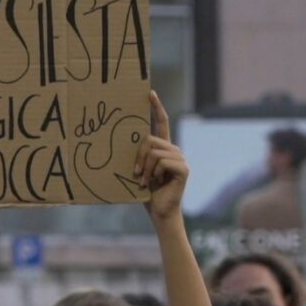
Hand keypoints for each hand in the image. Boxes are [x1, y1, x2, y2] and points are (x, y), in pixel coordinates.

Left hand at [136, 91, 186, 222]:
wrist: (159, 212)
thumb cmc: (146, 192)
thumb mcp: (138, 169)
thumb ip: (137, 154)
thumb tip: (122, 140)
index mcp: (163, 148)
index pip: (162, 123)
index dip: (156, 107)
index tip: (150, 93)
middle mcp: (174, 150)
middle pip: (150, 139)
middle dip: (138, 157)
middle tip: (136, 174)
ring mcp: (180, 159)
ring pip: (154, 152)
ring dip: (145, 169)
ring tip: (145, 181)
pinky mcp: (183, 169)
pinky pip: (162, 162)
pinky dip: (155, 173)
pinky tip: (157, 182)